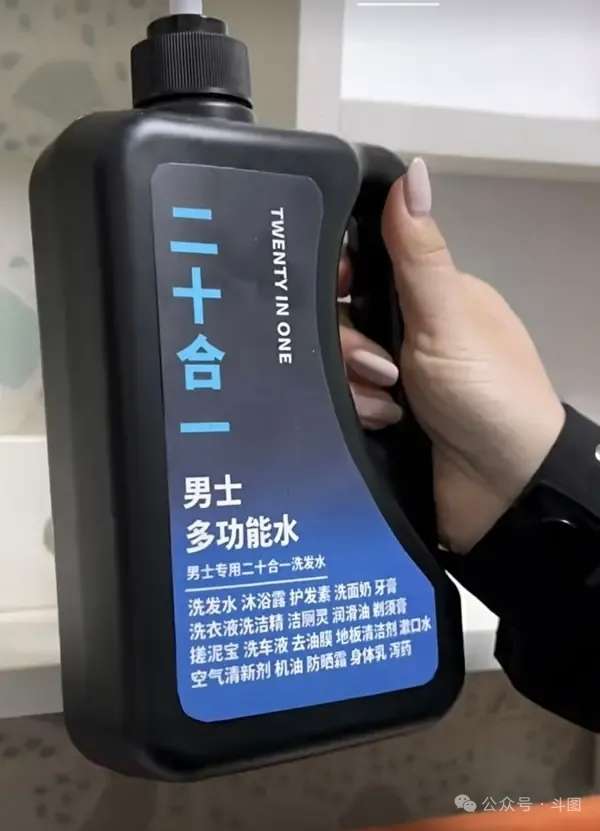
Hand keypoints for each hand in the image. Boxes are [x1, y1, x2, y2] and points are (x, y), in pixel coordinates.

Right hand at [340, 158, 564, 551]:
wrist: (503, 488)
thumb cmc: (487, 391)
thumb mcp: (448, 317)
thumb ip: (420, 252)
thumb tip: (412, 172)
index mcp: (430, 296)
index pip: (364, 265)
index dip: (341, 275)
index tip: (335, 290)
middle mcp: (409, 332)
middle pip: (342, 318)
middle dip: (348, 344)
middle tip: (375, 367)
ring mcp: (396, 377)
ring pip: (337, 363)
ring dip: (356, 384)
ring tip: (386, 405)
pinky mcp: (382, 417)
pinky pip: (343, 400)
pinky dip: (360, 411)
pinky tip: (386, 423)